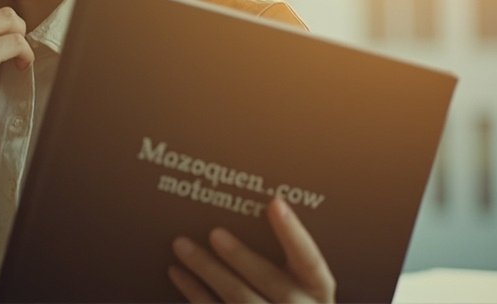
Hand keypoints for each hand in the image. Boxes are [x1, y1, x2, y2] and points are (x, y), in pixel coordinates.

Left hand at [167, 197, 335, 302]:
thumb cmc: (289, 297)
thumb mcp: (301, 281)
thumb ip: (284, 254)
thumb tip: (255, 207)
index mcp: (319, 291)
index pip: (310, 260)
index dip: (293, 233)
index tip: (275, 203)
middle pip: (271, 282)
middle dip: (241, 258)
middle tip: (215, 233)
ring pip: (239, 299)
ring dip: (208, 271)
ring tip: (182, 245)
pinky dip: (194, 292)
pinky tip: (177, 272)